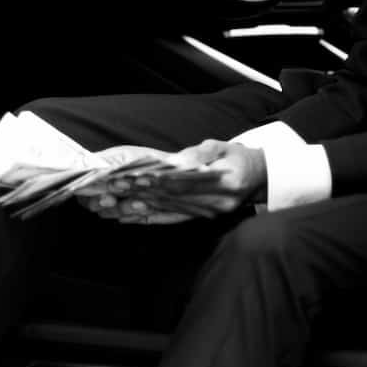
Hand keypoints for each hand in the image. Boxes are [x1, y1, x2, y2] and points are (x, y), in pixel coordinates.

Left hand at [73, 140, 264, 224]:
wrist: (256, 177)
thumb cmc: (236, 158)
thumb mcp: (224, 147)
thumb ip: (201, 153)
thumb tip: (177, 162)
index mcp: (225, 182)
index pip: (187, 182)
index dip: (160, 180)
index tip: (136, 177)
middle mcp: (216, 203)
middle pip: (171, 199)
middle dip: (139, 194)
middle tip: (113, 189)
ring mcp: (207, 214)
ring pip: (166, 211)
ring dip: (137, 208)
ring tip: (110, 204)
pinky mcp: (198, 218)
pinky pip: (170, 219)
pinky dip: (147, 218)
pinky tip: (126, 218)